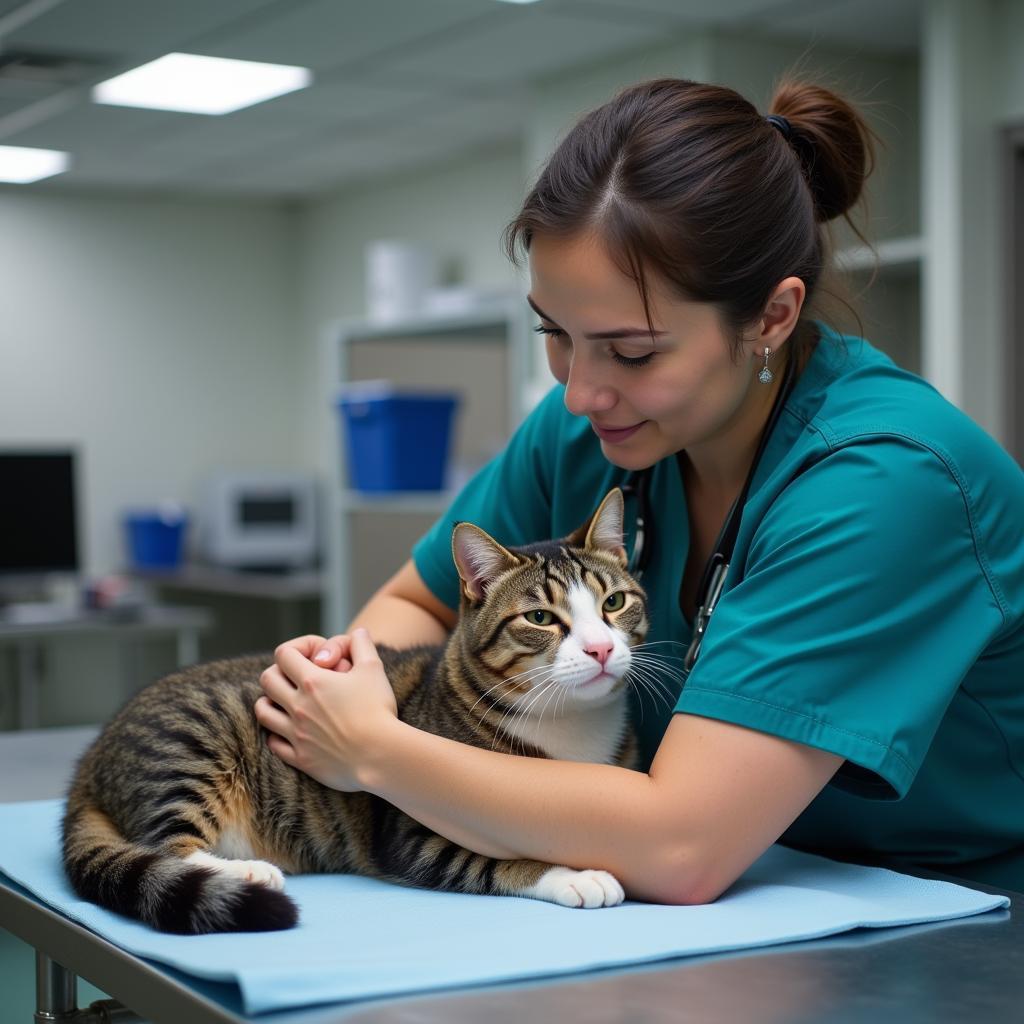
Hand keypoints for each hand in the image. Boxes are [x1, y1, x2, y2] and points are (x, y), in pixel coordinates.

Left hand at [254, 628, 398, 791]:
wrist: (380, 756)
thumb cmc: (378, 710)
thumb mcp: (374, 669)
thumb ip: (362, 645)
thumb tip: (358, 632)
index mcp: (313, 681)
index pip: (284, 654)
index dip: (297, 648)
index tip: (314, 656)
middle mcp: (298, 706)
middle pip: (267, 680)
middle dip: (280, 673)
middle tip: (298, 677)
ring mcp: (296, 733)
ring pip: (263, 711)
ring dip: (271, 701)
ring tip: (288, 701)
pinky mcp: (300, 757)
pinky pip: (273, 743)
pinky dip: (278, 734)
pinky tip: (293, 730)